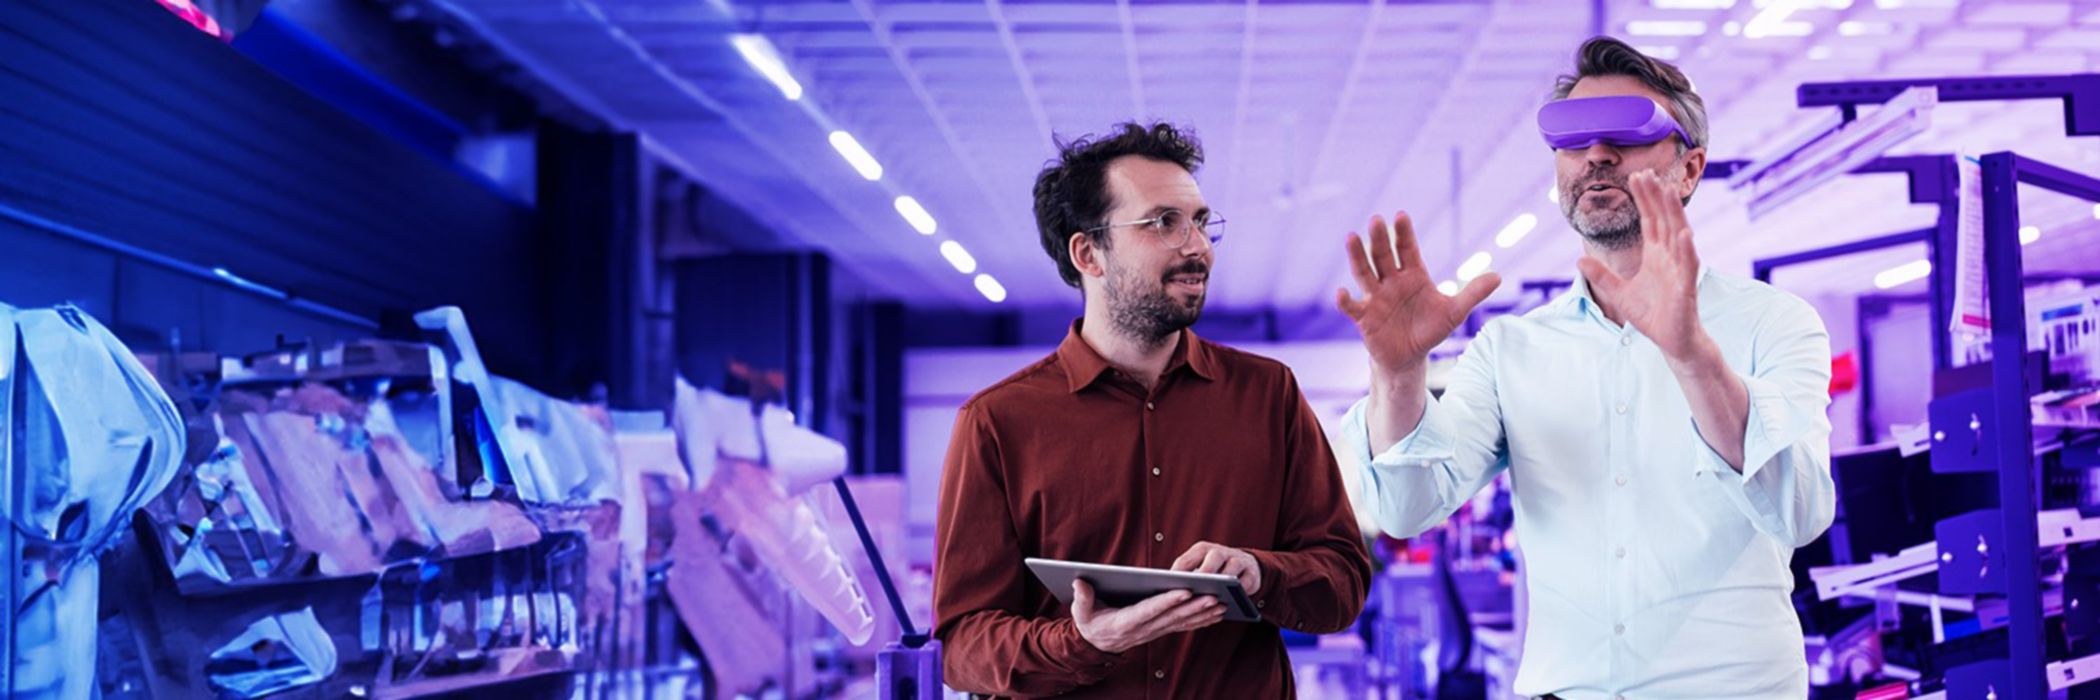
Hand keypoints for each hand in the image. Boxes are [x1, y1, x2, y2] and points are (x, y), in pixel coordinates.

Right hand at [1071, 579, 1225, 653]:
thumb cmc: (1090, 623)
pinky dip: (1201, 621)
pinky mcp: (1161, 630)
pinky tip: (1217, 614)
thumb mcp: (1081, 612)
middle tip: (1214, 595)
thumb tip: (1080, 582)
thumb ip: (1082, 598)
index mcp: (1124, 622)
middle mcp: (1143, 629)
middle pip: (1172, 617)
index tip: (1184, 590)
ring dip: (1202, 614)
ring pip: (1182, 622)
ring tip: (1222, 603)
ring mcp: (1154, 632)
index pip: (1149, 610)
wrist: (1096, 645)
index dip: (1167, 601)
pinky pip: (1184, 626)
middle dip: (1194, 606)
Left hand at [1170, 541, 1260, 595]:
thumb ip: (1185, 577)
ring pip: (1231, 569)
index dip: (1177, 575)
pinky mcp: (1251, 574)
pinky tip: (1230, 602)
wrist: (1245, 565)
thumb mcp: (1198, 568)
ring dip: (1223, 582)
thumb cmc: (1213, 570)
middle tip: (1194, 589)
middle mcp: (1219, 552)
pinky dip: (1238, 592)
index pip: (1186, 560)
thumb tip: (1166, 594)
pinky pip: (1245, 583)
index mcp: (1201, 550)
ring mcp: (1237, 561)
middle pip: (1211, 560)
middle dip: (1203, 574)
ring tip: (1213, 596)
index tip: (1169, 588)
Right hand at [1336, 212, 1501, 373]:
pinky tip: (1341, 292)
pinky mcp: (1365, 317)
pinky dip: (1345, 300)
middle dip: (1380, 238)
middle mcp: (1392, 281)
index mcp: (1413, 275)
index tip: (1401, 216)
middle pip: (1384, 256)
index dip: (1404, 233)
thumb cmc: (1430, 330)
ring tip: (1351, 238)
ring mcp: (1376, 298)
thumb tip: (1498, 276)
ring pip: (1365, 273)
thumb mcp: (1454, 313)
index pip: (1407, 249)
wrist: (1409, 357)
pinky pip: (1353, 307)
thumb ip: (1472, 294)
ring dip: (1357, 256)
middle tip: (1376, 220)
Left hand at [1576, 171, 1706, 359]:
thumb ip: (1602, 276)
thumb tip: (1579, 259)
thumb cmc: (1652, 316)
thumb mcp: (1619, 293)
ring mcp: (1679, 269)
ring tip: (1668, 190)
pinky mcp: (1686, 286)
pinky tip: (1685, 232)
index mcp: (1656, 256)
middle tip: (1648, 171)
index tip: (1637, 177)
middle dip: (1656, 197)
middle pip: (1663, 220)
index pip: (1649, 221)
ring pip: (1678, 235)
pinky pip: (1688, 264)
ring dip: (1674, 213)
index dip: (1644, 199)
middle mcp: (1670, 257)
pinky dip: (1687, 248)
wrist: (1672, 341)